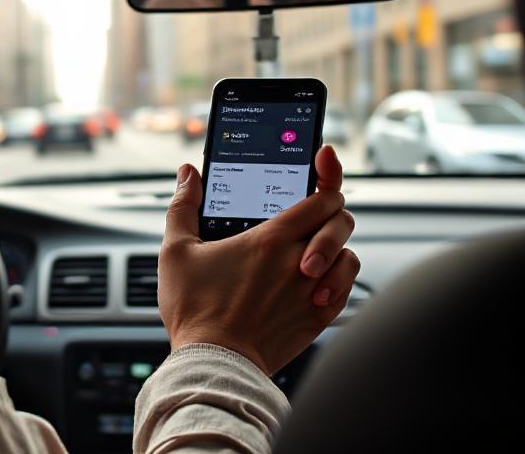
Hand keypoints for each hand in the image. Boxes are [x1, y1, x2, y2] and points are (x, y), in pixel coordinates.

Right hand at [158, 146, 358, 375]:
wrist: (214, 362)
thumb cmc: (194, 309)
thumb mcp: (175, 252)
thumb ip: (182, 207)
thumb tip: (186, 174)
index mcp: (269, 239)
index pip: (321, 195)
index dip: (327, 174)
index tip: (324, 162)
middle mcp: (298, 261)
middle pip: (340, 220)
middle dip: (330, 212)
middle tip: (310, 215)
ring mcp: (313, 291)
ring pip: (348, 254)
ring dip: (335, 247)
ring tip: (311, 252)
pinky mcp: (319, 317)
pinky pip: (347, 287)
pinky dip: (338, 277)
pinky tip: (317, 279)